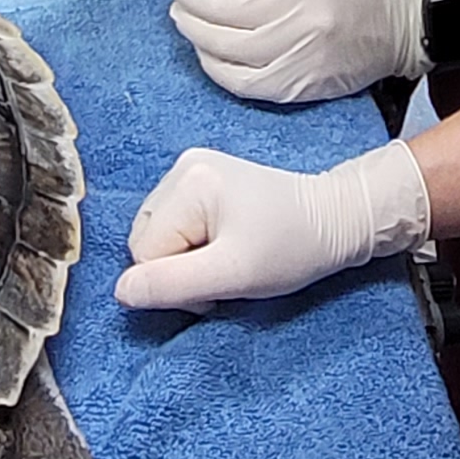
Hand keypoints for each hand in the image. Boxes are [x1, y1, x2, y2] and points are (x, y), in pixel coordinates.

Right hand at [113, 140, 429, 313]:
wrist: (339, 219)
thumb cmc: (292, 248)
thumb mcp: (233, 274)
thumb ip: (173, 284)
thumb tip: (120, 292)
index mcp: (189, 181)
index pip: (144, 252)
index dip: (176, 282)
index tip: (219, 285)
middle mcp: (184, 166)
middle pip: (146, 239)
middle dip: (178, 269)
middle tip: (225, 274)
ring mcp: (193, 168)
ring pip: (158, 234)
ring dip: (185, 259)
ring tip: (229, 259)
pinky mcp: (204, 178)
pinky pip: (174, 223)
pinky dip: (193, 245)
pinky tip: (226, 245)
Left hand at [162, 0, 427, 103]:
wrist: (399, 18)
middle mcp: (298, 13)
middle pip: (220, 5)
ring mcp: (297, 53)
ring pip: (223, 45)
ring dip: (191, 27)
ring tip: (180, 12)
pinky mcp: (297, 85)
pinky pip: (240, 81)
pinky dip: (213, 66)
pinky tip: (203, 49)